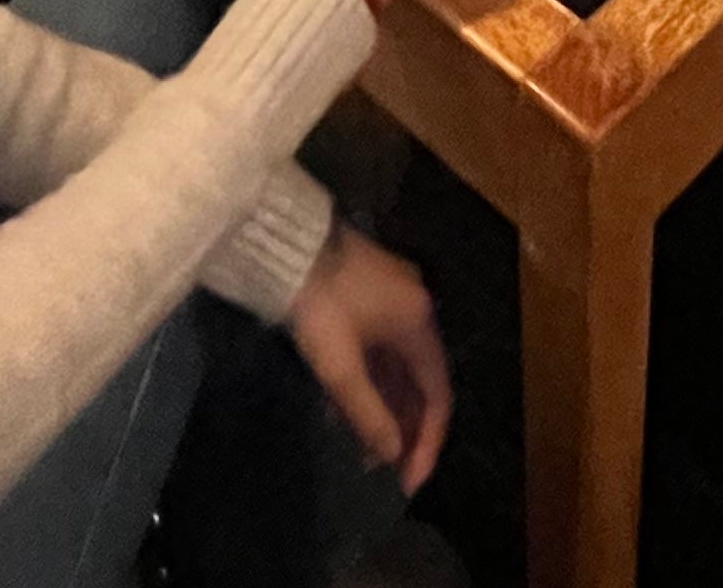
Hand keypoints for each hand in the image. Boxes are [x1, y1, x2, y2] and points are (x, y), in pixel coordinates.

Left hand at [286, 225, 452, 491]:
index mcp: (419, 326)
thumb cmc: (319, 304)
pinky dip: (367, 383)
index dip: (427, 441)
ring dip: (382, 409)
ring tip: (358, 448)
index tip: (409, 480)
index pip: (438, 396)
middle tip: (382, 469)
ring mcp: (392, 302)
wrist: (285, 242)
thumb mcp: (340, 366)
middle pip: (418, 384)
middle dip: (402, 430)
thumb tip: (392, 453)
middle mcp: (415, 312)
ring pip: (395, 370)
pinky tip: (341, 410)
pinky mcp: (367, 297)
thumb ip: (369, 413)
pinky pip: (377, 352)